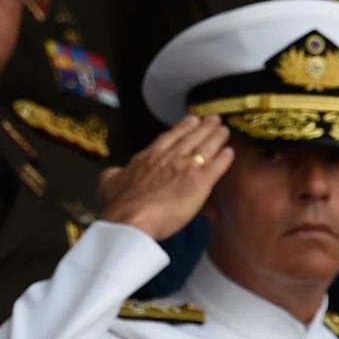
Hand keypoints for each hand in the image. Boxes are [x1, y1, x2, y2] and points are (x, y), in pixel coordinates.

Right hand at [98, 115, 230, 240]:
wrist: (131, 219)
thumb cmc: (120, 205)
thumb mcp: (109, 183)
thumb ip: (114, 174)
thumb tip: (113, 172)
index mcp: (149, 157)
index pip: (170, 136)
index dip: (183, 127)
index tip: (191, 120)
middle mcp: (169, 157)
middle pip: (191, 137)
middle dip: (204, 126)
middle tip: (213, 119)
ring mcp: (186, 168)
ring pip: (205, 146)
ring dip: (216, 136)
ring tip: (224, 129)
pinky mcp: (200, 182)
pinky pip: (216, 166)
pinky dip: (224, 158)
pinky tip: (230, 152)